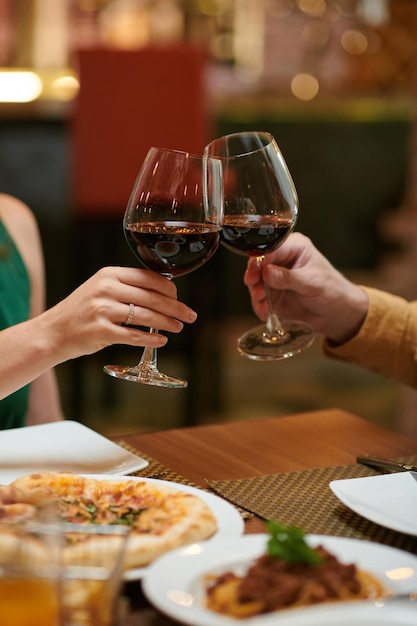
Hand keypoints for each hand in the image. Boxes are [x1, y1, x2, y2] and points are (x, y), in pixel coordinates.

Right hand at [41, 267, 196, 361]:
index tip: (179, 297)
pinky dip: (151, 339)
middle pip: (152, 298)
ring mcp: (103, 310)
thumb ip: (126, 287)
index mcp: (109, 274)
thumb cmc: (81, 312)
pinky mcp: (101, 332)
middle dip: (176, 307)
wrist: (53, 332)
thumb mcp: (100, 289)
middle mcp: (106, 289)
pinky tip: (162, 340)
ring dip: (167, 323)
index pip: (148, 278)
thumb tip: (163, 293)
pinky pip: (134, 336)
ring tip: (179, 327)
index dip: (169, 289)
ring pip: (146, 316)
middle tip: (190, 315)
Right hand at [244, 233, 367, 344]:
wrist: (337, 313)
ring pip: (255, 283)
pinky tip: (265, 312)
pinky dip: (260, 306)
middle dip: (254, 278)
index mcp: (294, 247)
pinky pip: (259, 299)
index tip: (254, 272)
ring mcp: (275, 278)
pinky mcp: (272, 295)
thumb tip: (266, 271)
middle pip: (258, 264)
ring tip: (262, 304)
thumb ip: (288, 277)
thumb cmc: (331, 290)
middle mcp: (281, 261)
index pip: (270, 249)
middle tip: (255, 288)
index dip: (259, 259)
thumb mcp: (311, 282)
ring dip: (256, 294)